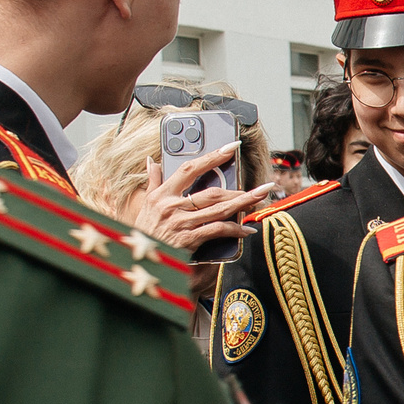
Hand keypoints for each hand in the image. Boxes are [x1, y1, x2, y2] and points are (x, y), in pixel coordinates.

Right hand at [139, 148, 269, 251]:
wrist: (140, 256)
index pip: (190, 169)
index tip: (231, 147)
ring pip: (220, 210)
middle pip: (213, 192)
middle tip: (263, 186)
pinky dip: (235, 230)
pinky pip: (218, 230)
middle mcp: (173, 206)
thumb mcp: (146, 203)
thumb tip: (153, 161)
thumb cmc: (145, 229)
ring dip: (244, 204)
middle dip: (240, 189)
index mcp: (163, 194)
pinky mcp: (189, 239)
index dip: (212, 156)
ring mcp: (182, 223)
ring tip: (261, 199)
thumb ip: (153, 180)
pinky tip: (246, 229)